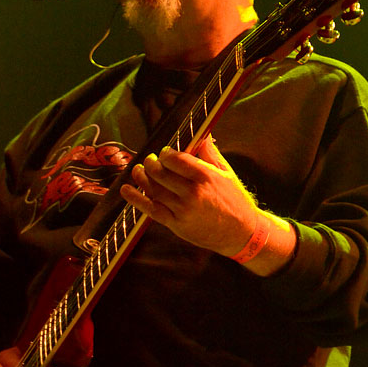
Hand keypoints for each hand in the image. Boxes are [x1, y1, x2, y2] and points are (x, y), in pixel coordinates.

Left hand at [120, 136, 258, 255]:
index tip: (165, 153)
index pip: (176, 159)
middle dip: (151, 163)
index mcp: (206, 176)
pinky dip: (136, 199)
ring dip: (141, 177)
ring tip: (138, 170)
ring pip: (154, 189)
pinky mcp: (176, 225)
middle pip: (160, 173)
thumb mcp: (227, 173)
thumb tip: (202, 133)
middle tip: (150, 160)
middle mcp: (193, 193)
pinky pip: (151, 210)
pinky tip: (126, 190)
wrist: (241, 233)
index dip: (166, 153)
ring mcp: (183, 210)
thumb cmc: (235, 201)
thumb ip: (210, 153)